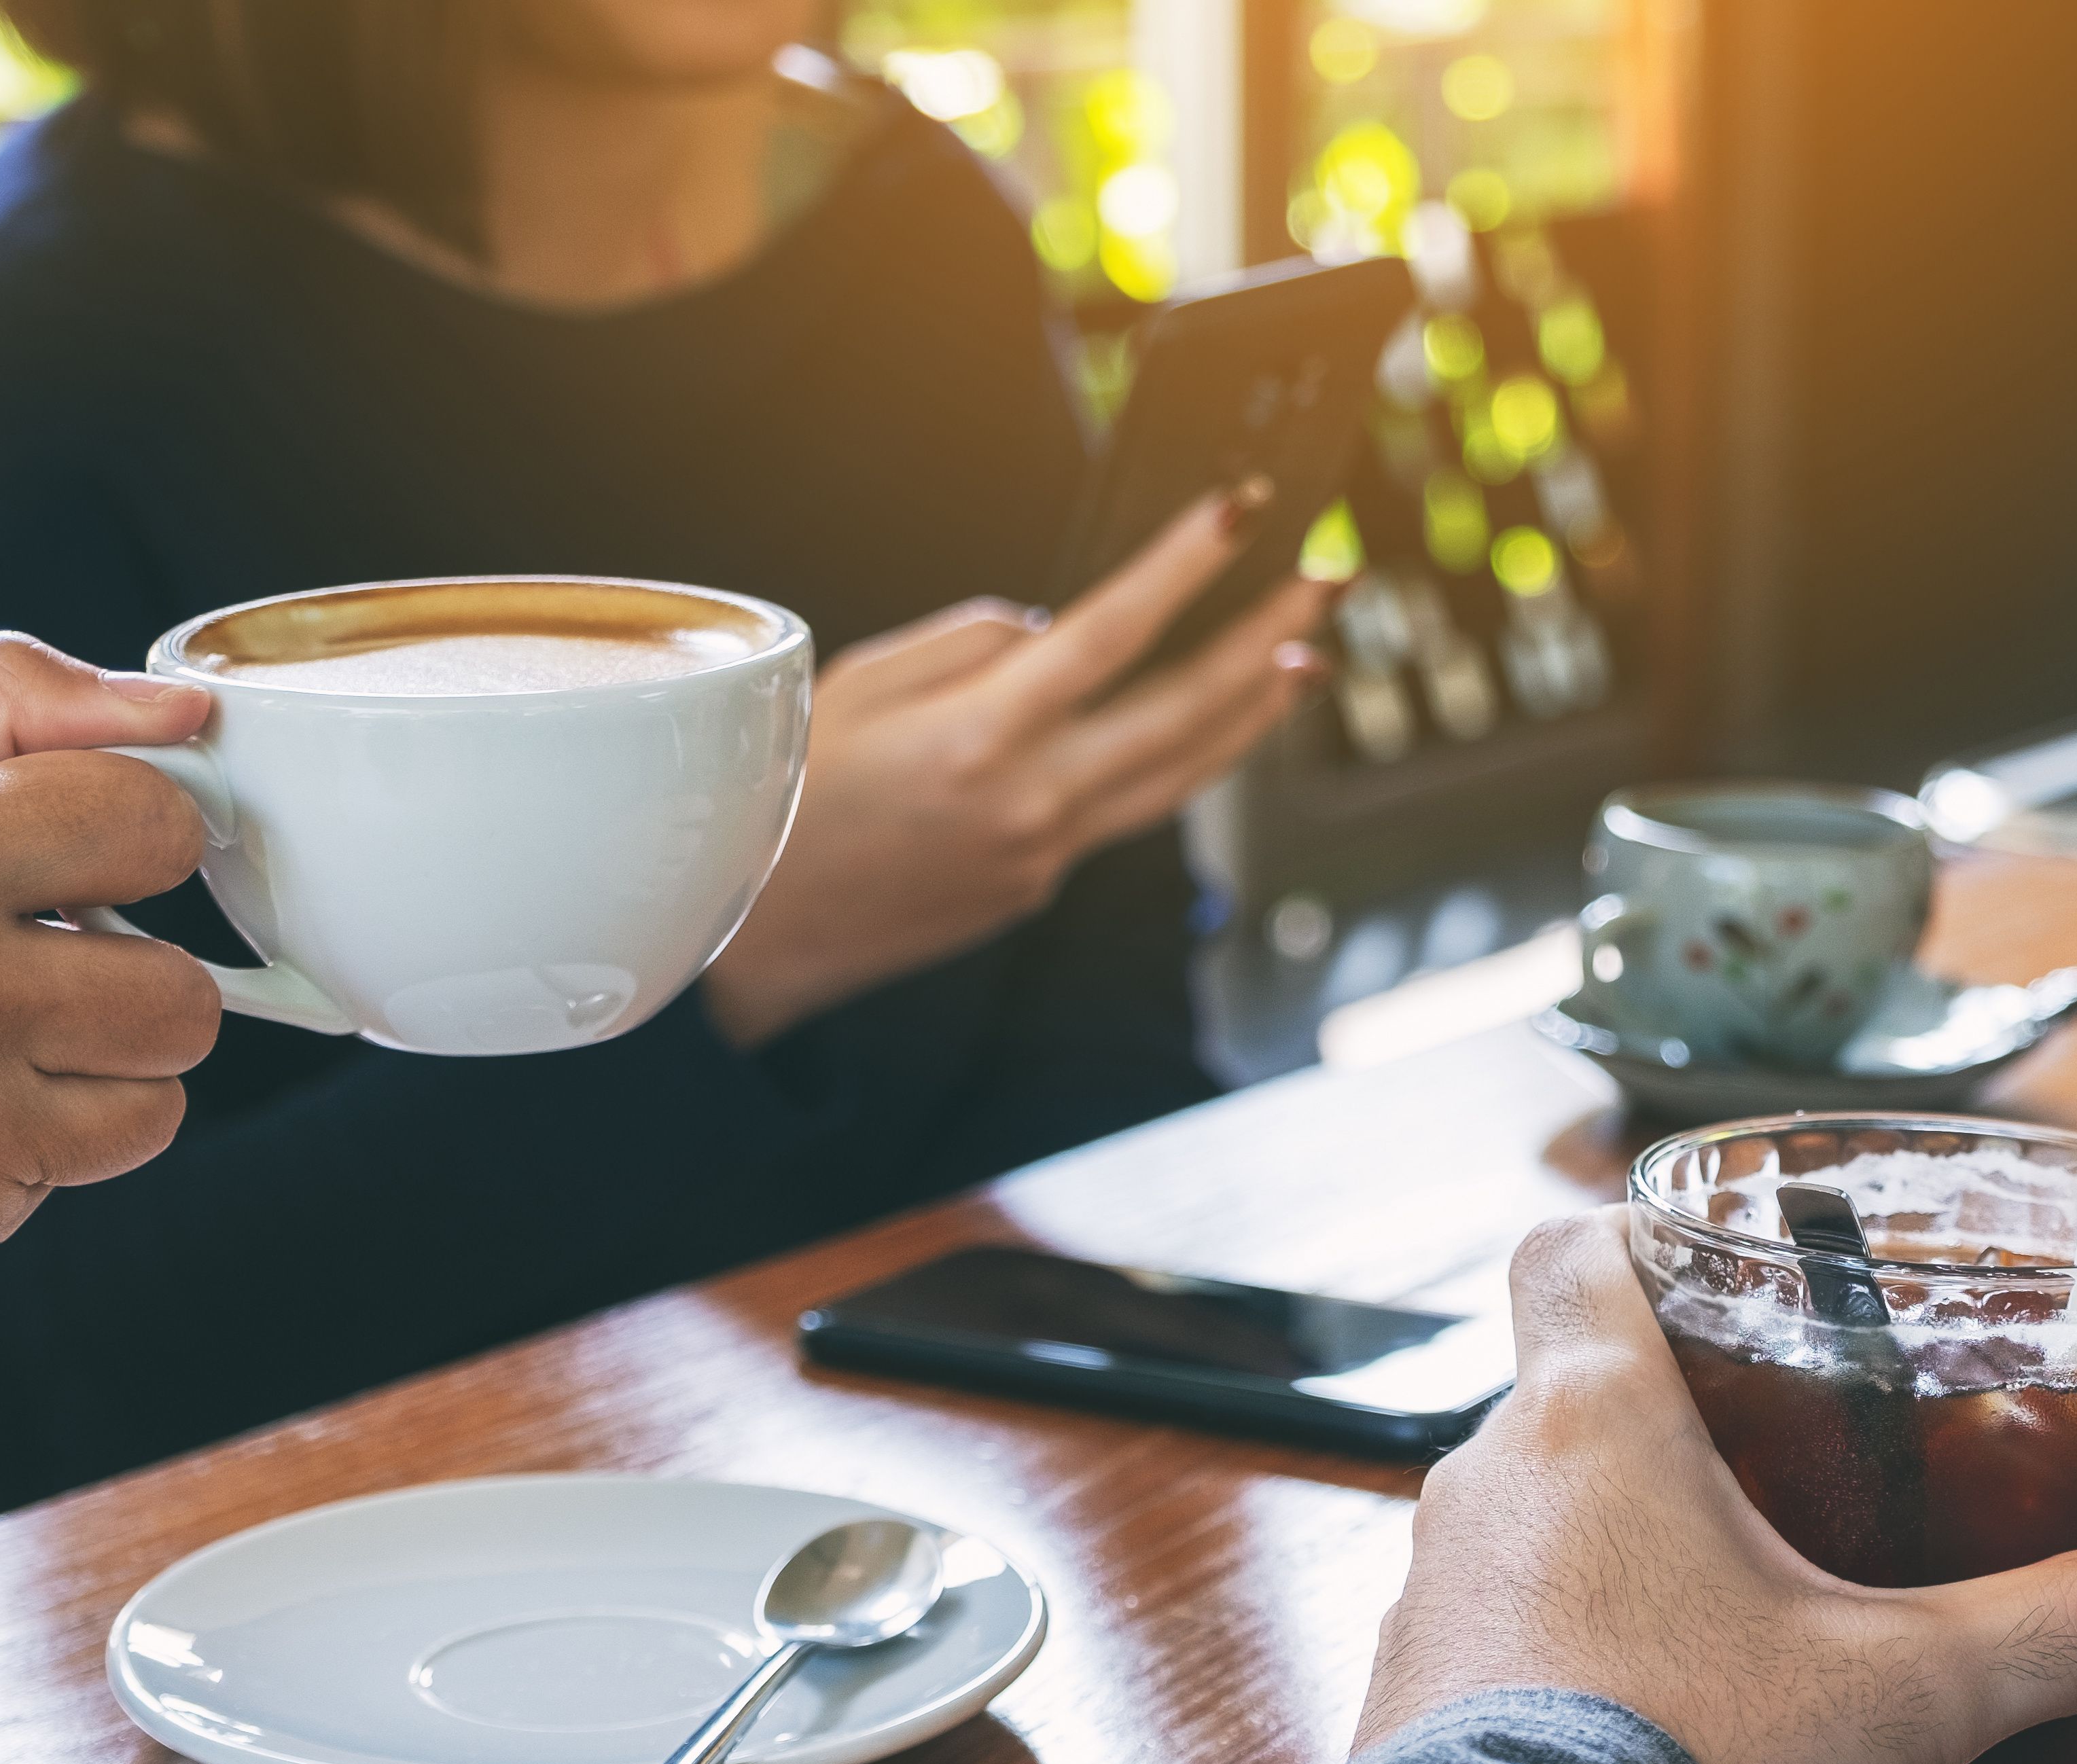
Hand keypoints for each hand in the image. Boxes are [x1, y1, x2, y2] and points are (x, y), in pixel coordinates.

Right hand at [0, 635, 222, 1296]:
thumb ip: (10, 707)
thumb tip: (181, 710)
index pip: (157, 829)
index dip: (120, 841)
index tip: (64, 859)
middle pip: (187, 994)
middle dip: (125, 974)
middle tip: (23, 964)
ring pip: (156, 1102)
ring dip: (90, 1074)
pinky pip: (67, 1181)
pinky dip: (15, 1153)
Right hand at [699, 482, 1331, 1045]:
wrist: (748, 941)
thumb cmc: (779, 793)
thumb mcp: (853, 684)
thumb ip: (965, 643)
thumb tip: (1051, 628)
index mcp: (981, 738)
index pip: (1112, 634)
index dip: (1185, 565)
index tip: (1241, 510)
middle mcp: (1031, 802)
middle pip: (1185, 714)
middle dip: (1266, 639)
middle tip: (1328, 582)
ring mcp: (1044, 855)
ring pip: (1179, 776)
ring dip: (1253, 714)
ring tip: (1304, 658)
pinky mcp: (1037, 887)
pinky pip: (1119, 810)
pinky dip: (1169, 762)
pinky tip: (1193, 725)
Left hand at [1358, 1211, 2076, 1763]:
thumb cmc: (1691, 1760)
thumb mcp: (1913, 1691)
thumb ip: (2063, 1629)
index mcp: (1593, 1415)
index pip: (1569, 1249)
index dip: (1639, 1242)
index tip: (1717, 1280)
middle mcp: (1485, 1479)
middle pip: (1571, 1395)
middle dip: (1679, 1431)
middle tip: (1793, 1487)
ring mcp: (1429, 1595)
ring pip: (1530, 1525)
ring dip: (1618, 1556)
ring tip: (1735, 1633)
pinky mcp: (1401, 1708)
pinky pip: (1491, 1643)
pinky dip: (1562, 1665)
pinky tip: (1650, 1742)